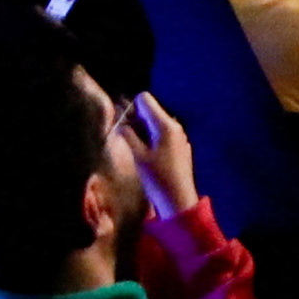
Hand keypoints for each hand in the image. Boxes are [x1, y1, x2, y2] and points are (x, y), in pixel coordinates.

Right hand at [118, 91, 198, 221]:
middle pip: (150, 110)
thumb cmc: (157, 178)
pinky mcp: (179, 145)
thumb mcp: (138, 156)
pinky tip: (147, 154)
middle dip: (135, 119)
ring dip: (142, 129)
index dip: (130, 107)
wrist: (179, 198)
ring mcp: (179, 135)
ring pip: (155, 122)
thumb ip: (127, 135)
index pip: (145, 99)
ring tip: (134, 147)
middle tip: (124, 137)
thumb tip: (119, 121)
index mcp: (166, 125)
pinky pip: (162, 133)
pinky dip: (152, 137)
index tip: (123, 123)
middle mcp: (175, 125)